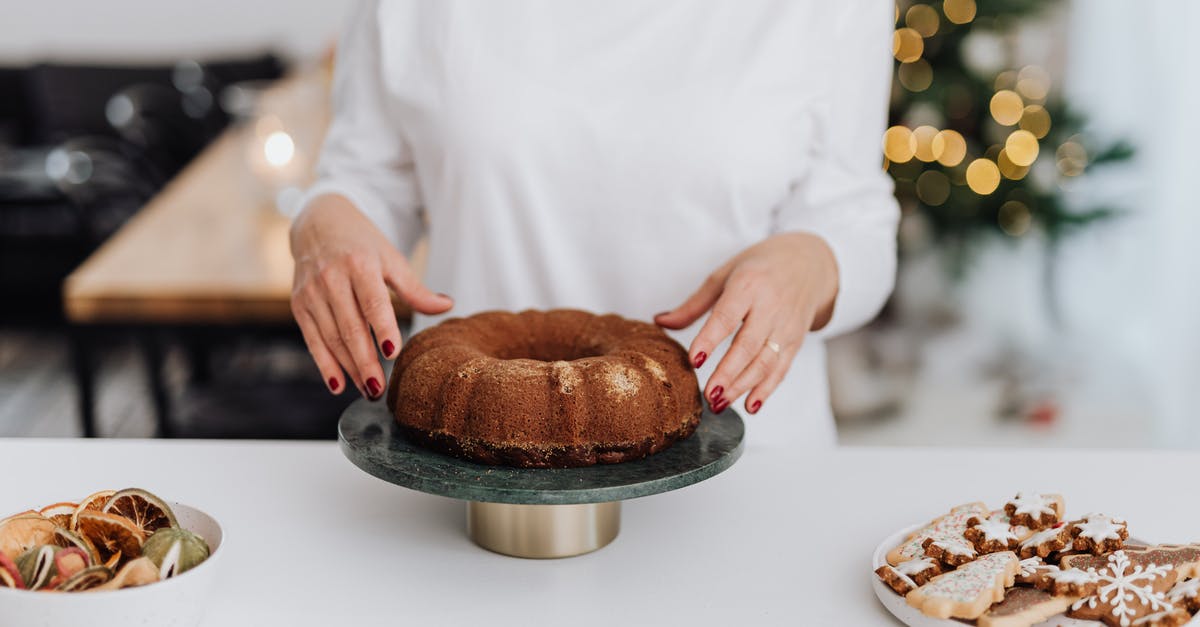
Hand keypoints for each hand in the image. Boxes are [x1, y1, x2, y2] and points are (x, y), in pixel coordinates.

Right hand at [289, 194, 451, 398]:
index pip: (373, 302)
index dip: (382, 328)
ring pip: (332, 338)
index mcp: (360, 263)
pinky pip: (312, 340)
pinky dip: (325, 365)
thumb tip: (447, 306)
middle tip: (381, 388)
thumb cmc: (362, 245)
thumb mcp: (390, 259)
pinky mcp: (298, 305)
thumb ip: (415, 289)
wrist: (317, 225)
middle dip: (365, 361)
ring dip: (349, 368)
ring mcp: (312, 293)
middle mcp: (331, 278)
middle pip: (351, 326)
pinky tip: (339, 385)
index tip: (393, 353)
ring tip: (369, 390)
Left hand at [655, 232, 838, 414]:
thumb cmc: (759, 268)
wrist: (809, 263)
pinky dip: (767, 389)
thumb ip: (693, 305)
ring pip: (765, 361)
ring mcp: (786, 325)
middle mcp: (771, 306)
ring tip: (720, 403)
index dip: (710, 339)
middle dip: (728, 373)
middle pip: (748, 345)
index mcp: (748, 285)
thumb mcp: (724, 276)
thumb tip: (659, 321)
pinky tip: (750, 406)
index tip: (693, 360)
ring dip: (743, 386)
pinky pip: (782, 368)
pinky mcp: (797, 340)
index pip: (727, 316)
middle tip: (708, 395)